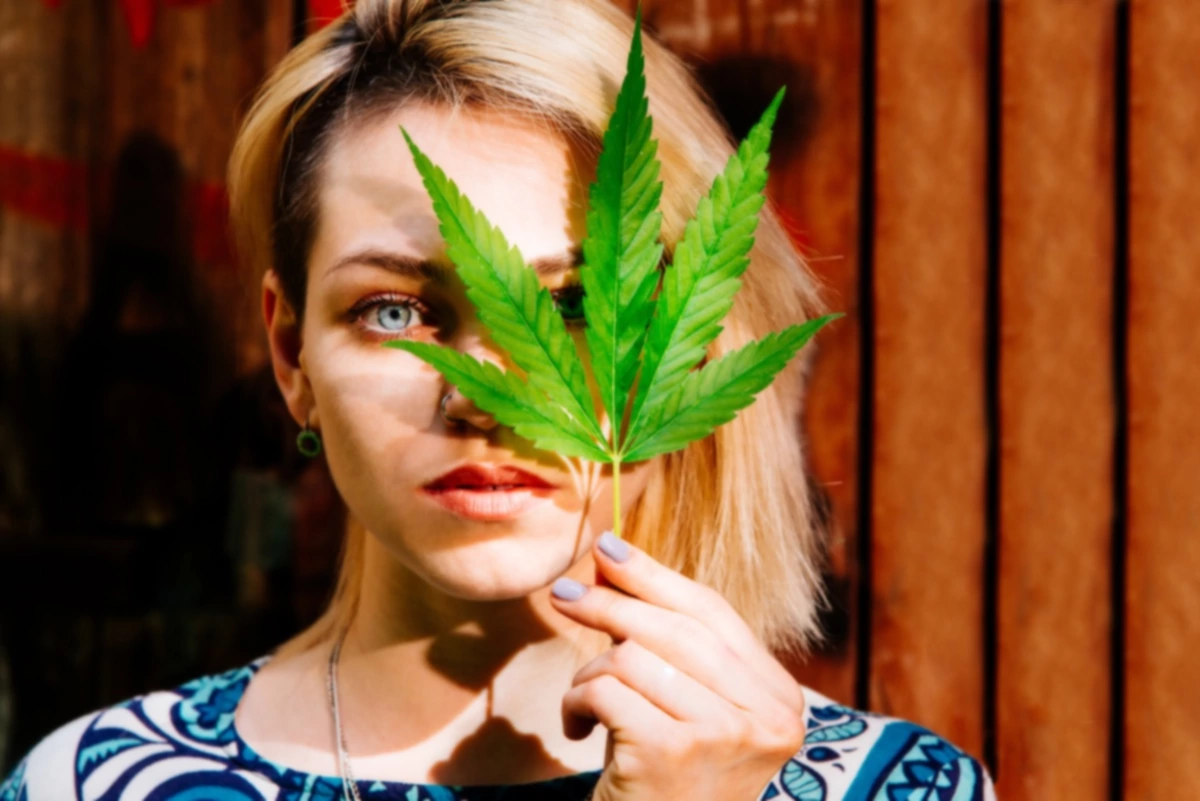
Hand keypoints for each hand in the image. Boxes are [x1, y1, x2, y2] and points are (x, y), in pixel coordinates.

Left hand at [549, 531, 807, 800]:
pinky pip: (605, 689)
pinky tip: (579, 729)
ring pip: (633, 656)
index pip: (714, 614)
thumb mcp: (692, 710)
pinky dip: (576, 702)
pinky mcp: (671, 753)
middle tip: (564, 594)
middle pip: (674, 628)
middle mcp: (766, 717)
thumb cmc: (670, 783)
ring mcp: (723, 735)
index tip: (609, 549)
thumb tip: (612, 557)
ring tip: (583, 703)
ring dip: (591, 673)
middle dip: (611, 603)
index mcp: (780, 698)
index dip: (657, 576)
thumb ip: (674, 644)